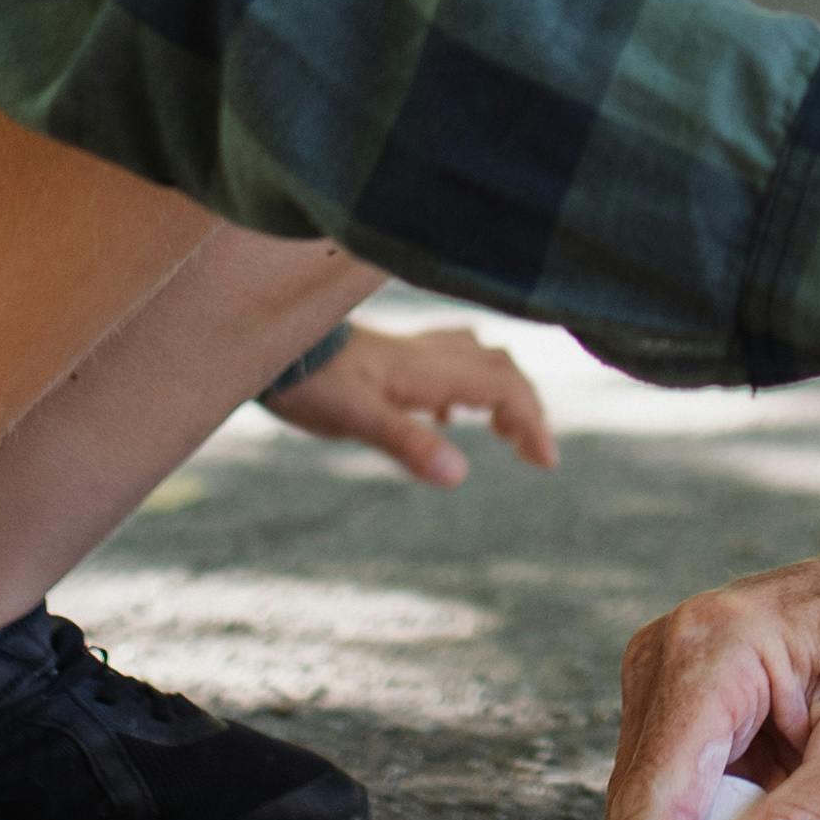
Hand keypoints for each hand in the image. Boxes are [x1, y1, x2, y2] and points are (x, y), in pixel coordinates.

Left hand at [261, 321, 554, 486]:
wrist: (273, 345)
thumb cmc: (312, 382)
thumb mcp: (358, 418)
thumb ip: (410, 443)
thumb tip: (460, 474)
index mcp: (431, 371)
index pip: (504, 387)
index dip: (532, 421)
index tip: (546, 461)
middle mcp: (429, 355)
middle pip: (501, 369)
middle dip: (527, 407)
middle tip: (534, 452)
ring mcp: (410, 352)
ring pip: (478, 360)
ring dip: (503, 391)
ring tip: (506, 430)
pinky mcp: (391, 356)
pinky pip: (447, 361)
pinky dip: (465, 386)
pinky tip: (447, 413)